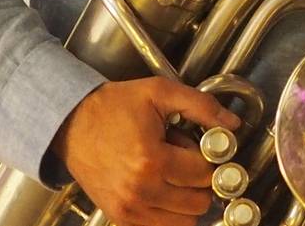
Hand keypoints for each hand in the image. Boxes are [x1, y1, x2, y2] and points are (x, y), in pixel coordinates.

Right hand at [53, 76, 238, 225]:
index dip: (213, 158)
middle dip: (203, 180)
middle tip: (191, 160)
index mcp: (151, 159)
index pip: (205, 174)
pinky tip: (165, 188)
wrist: (70, 123)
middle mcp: (139, 190)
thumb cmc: (113, 107)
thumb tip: (233, 124)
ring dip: (188, 199)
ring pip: (184, 221)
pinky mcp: (119, 217)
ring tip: (176, 174)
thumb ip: (202, 106)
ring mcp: (127, 208)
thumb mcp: (160, 92)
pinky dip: (171, 213)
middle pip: (199, 202)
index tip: (208, 147)